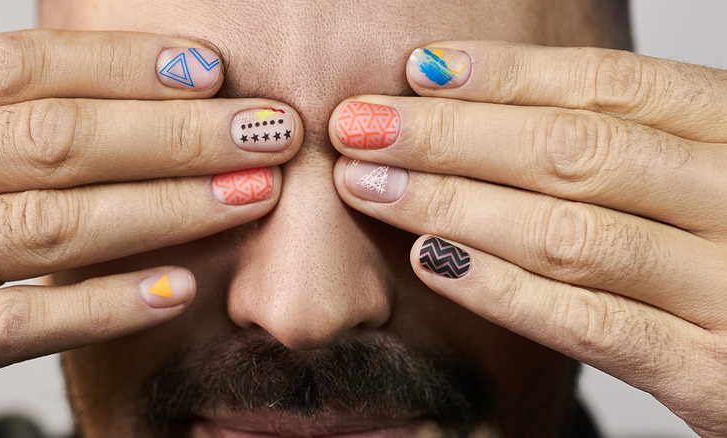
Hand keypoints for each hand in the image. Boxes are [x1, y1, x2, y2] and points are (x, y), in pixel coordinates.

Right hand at [0, 29, 300, 382]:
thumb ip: (15, 126)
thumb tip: (147, 94)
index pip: (20, 69)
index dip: (122, 65)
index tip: (211, 69)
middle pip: (51, 141)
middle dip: (175, 135)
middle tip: (267, 132)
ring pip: (46, 226)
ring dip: (163, 208)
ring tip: (250, 195)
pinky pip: (13, 326)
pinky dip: (102, 305)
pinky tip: (179, 288)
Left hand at [331, 41, 726, 436]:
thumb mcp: (703, 181)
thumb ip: (625, 149)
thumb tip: (484, 107)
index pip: (611, 87)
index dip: (507, 75)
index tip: (419, 69)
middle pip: (575, 151)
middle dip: (452, 135)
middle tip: (362, 124)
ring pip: (569, 232)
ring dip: (454, 203)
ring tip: (371, 184)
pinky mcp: (708, 373)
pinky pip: (589, 323)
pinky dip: (504, 288)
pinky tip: (435, 258)